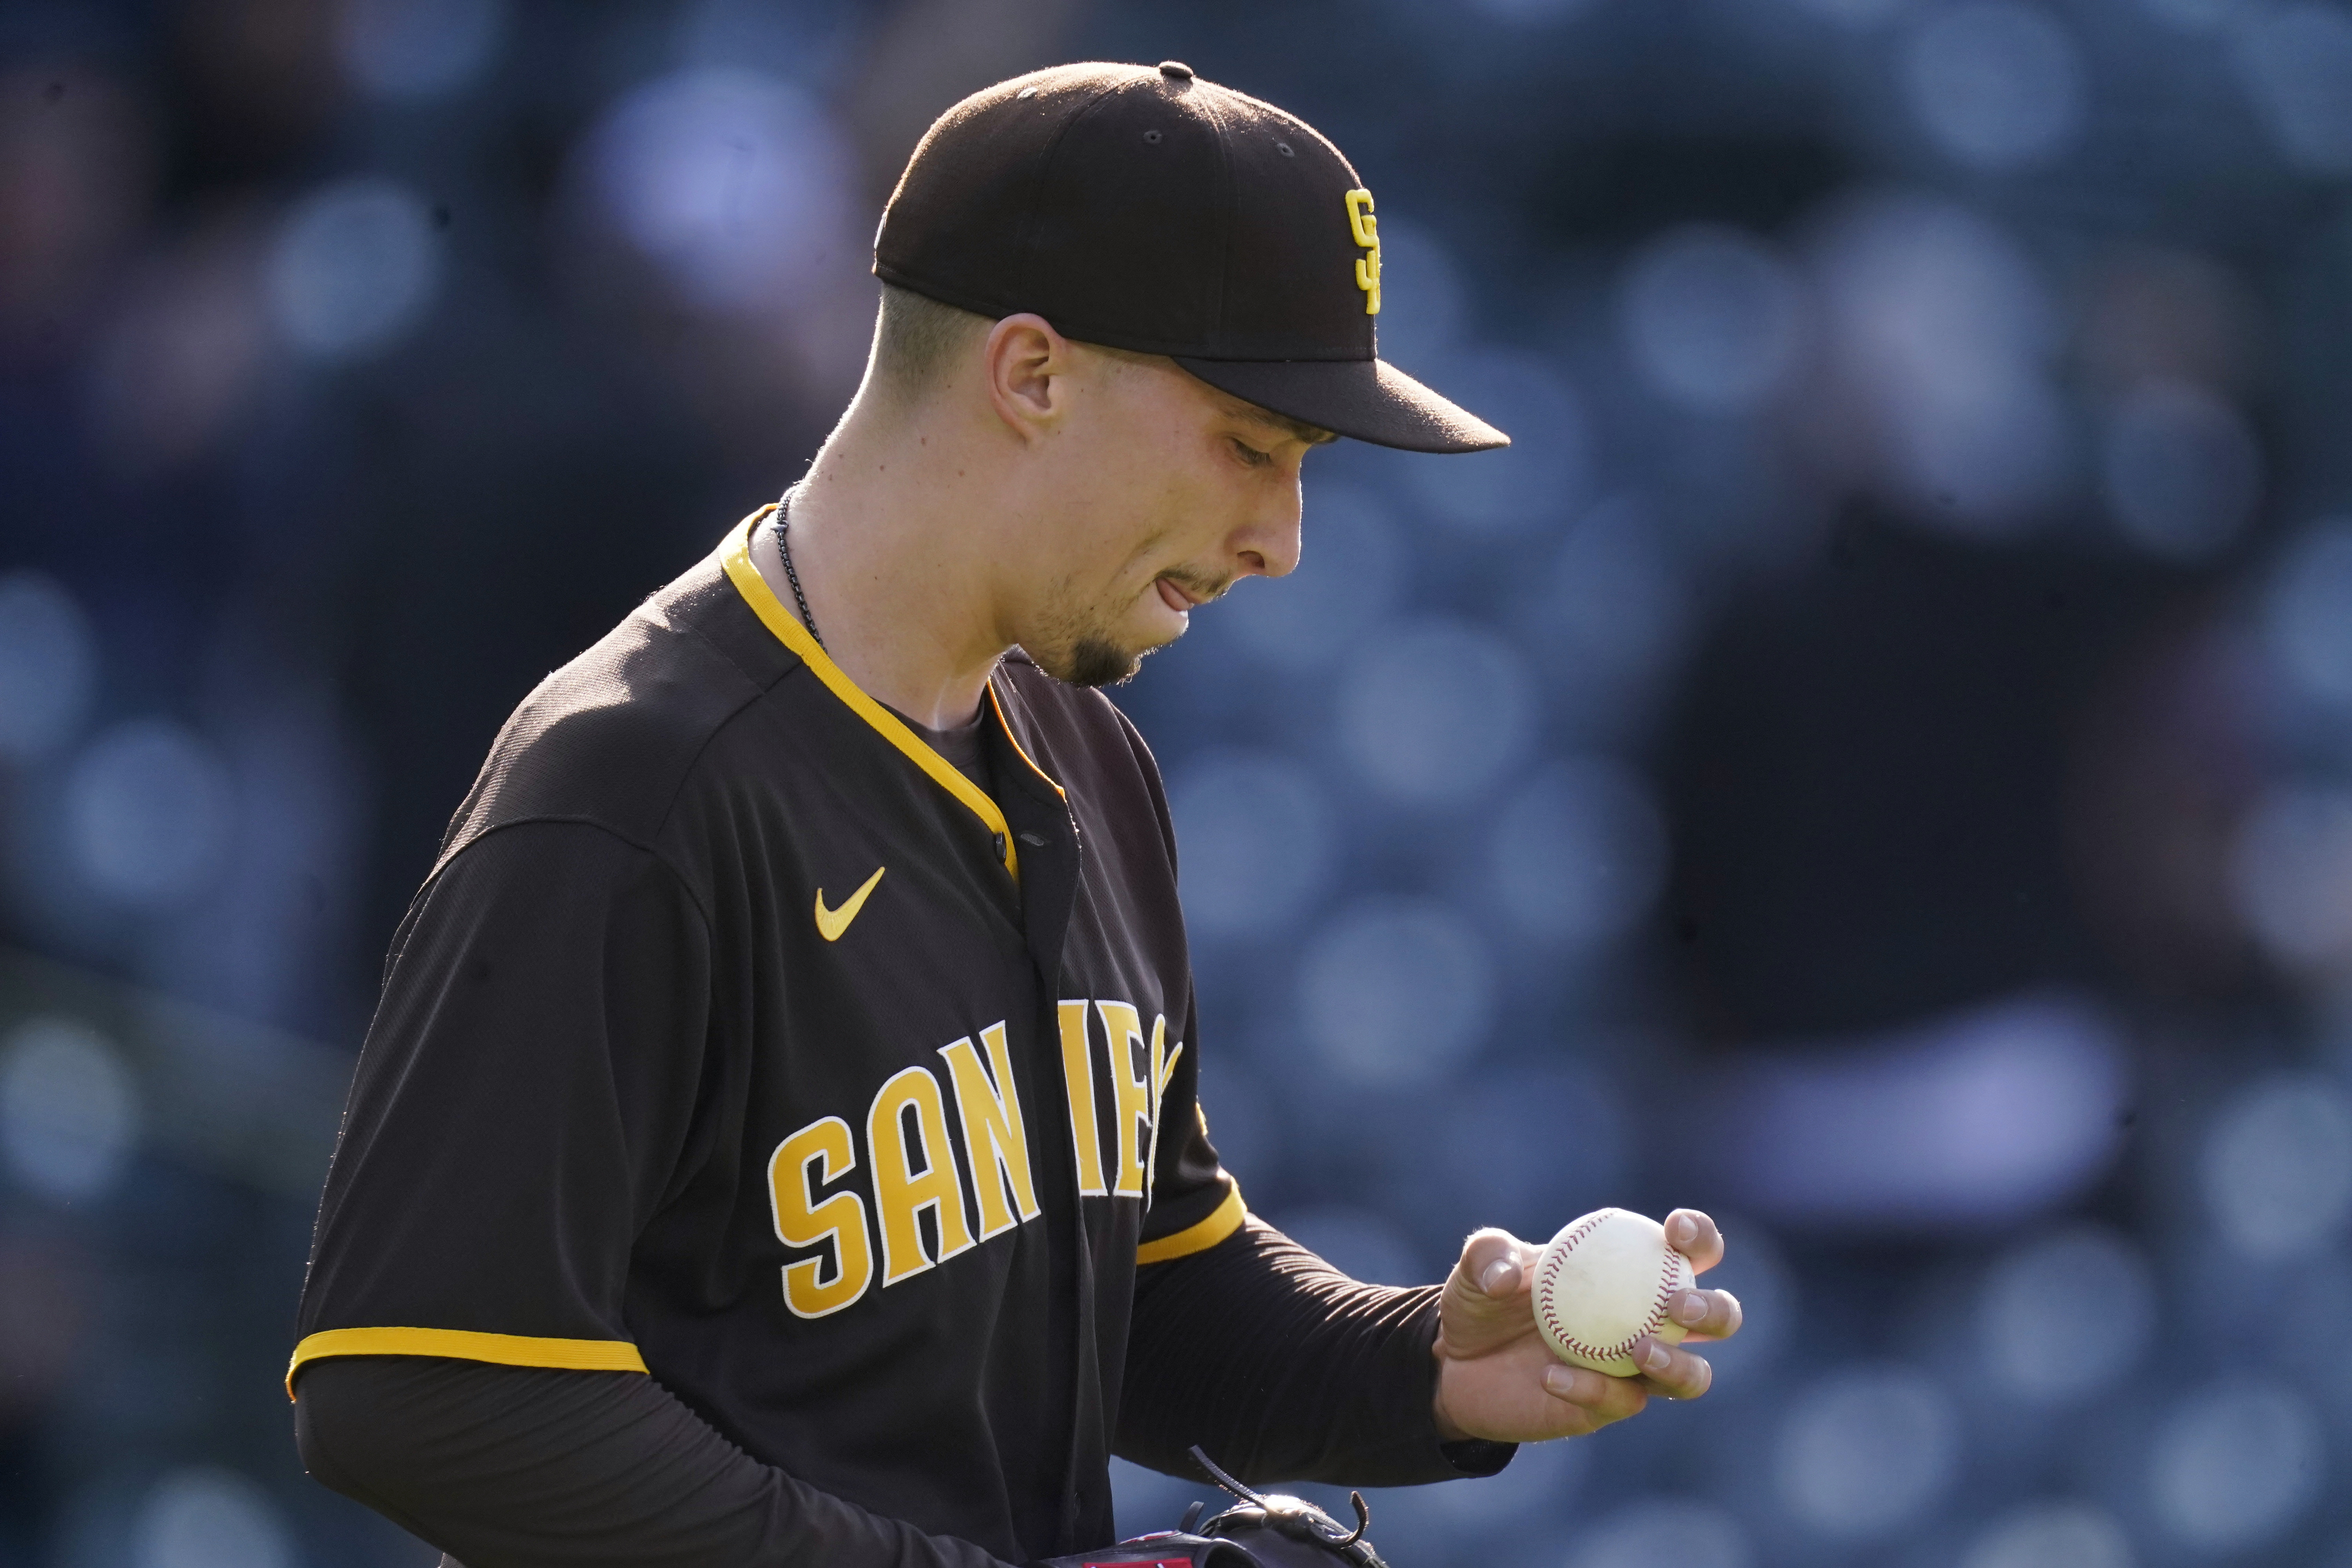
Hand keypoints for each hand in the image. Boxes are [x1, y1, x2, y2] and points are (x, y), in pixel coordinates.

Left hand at [1430, 1209, 1741, 1442]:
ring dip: (1679, 1365)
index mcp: (1634, 1271)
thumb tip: (1510, 1277)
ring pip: (1693, 1376)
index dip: (1700, 1238)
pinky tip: (1551, 1377)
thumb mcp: (1477, 1267)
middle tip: (1675, 1307)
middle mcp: (1649, 1321)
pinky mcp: (1610, 1407)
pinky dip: (1592, 1389)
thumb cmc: (1482, 1301)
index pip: (1691, 1251)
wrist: (1455, 1363)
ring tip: (1639, 1351)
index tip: (1675, 1231)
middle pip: (1719, 1318)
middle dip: (1714, 1310)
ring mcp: (1635, 1369)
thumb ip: (1489, 1254)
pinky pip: (1620, 1402)